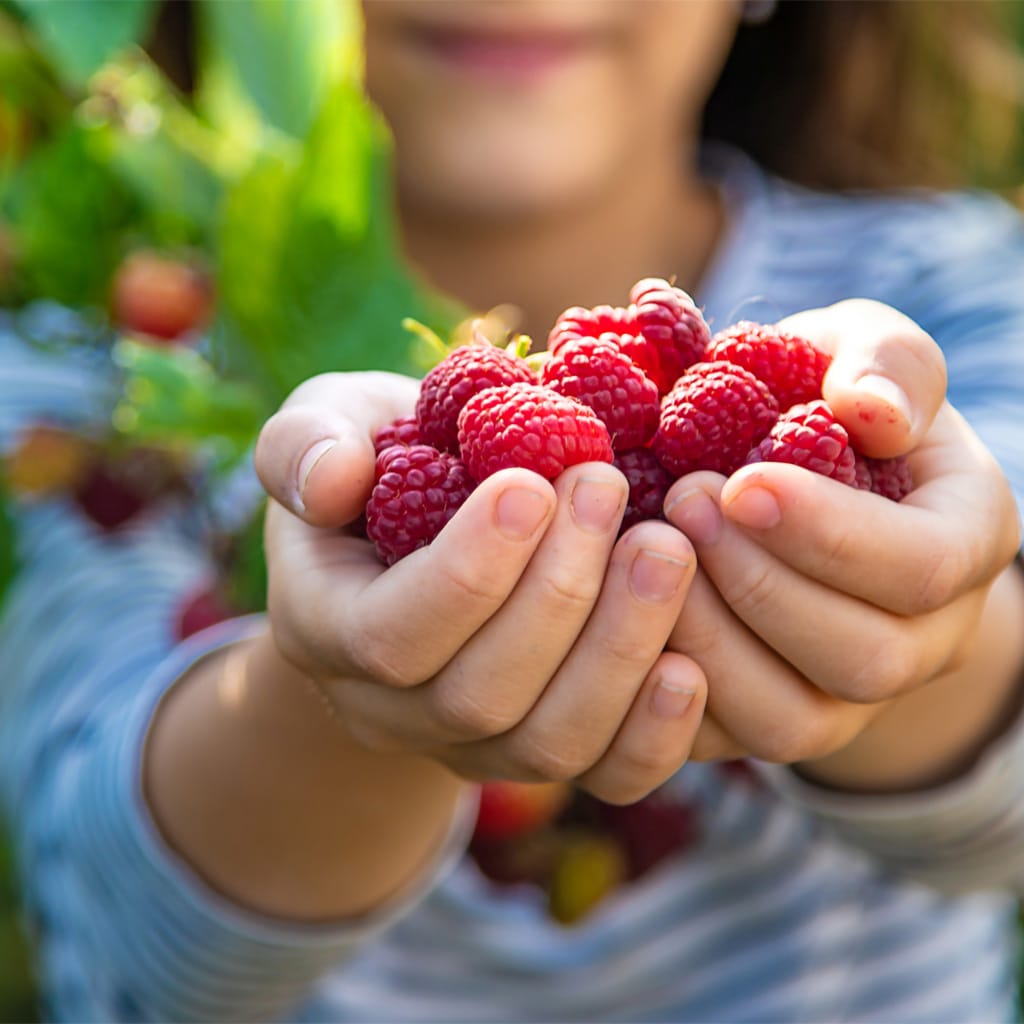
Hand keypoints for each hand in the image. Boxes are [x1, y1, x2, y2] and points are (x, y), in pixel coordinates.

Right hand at [255, 371, 703, 802]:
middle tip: (608, 489)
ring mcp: (476, 744)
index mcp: (329, 628)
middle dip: (558, 594)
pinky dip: (655, 732)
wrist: (423, 534)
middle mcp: (396, 710)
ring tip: (666, 550)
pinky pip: (606, 775)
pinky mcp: (548, 749)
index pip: (390, 636)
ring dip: (618, 650)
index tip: (533, 483)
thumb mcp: (326, 429)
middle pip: (481, 697)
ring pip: (550, 743)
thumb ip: (306, 446)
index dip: (468, 573)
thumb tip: (330, 482)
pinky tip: (691, 663)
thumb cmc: (381, 464)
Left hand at [663, 300, 1022, 783]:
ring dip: (708, 640)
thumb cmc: (822, 402)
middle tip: (680, 504)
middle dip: (759, 585)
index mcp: (961, 542)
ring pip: (789, 722)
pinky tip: (620, 611)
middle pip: (862, 659)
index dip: (829, 535)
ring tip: (648, 555)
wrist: (783, 478)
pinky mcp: (763, 720)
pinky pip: (720, 741)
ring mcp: (842, 697)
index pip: (922, 569)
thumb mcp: (863, 352)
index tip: (742, 482)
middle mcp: (917, 639)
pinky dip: (660, 688)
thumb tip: (872, 412)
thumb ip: (886, 364)